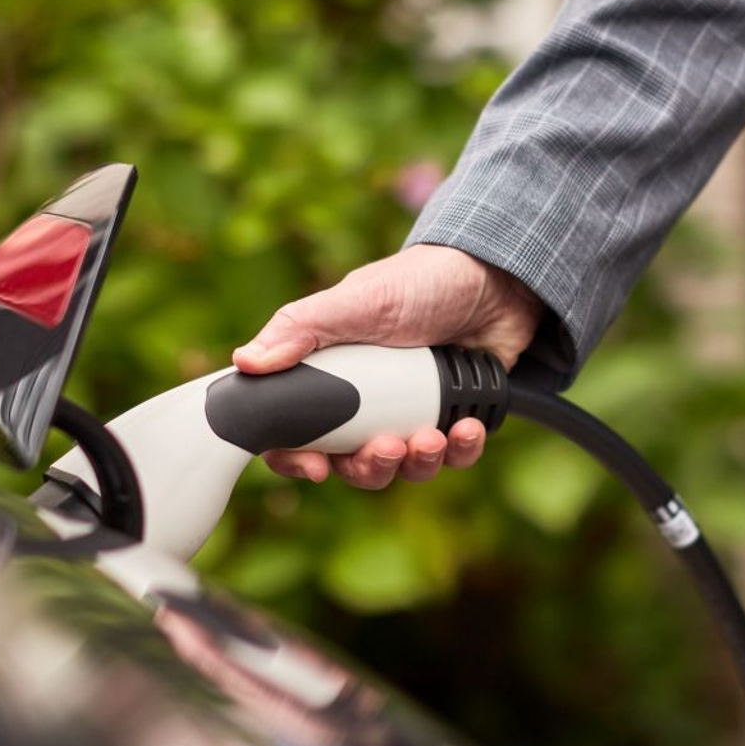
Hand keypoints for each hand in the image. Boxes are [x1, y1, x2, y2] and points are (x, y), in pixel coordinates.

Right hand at [232, 245, 544, 488]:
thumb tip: (245, 363)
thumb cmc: (420, 282)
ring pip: (405, 467)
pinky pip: (455, 455)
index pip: (297, 433)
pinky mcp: (457, 418)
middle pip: (353, 463)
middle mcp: (369, 402)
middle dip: (370, 466)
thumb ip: (302, 329)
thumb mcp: (358, 300)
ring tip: (432, 438)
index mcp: (332, 376)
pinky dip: (461, 449)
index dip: (298, 459)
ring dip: (417, 463)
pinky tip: (467, 428)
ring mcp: (414, 413)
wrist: (498, 276)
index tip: (315, 469)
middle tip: (387, 448)